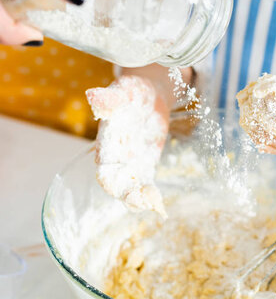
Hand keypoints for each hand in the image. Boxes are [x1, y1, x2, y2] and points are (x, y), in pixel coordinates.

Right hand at [86, 76, 169, 214]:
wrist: (150, 95)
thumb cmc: (132, 91)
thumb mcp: (123, 90)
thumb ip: (110, 98)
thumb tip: (93, 95)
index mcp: (106, 140)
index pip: (103, 164)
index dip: (108, 177)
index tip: (114, 186)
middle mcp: (115, 156)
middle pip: (115, 182)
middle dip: (125, 193)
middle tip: (139, 202)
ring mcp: (130, 163)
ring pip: (130, 188)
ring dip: (139, 199)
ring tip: (153, 204)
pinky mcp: (145, 165)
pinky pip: (145, 185)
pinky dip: (150, 196)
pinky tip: (159, 207)